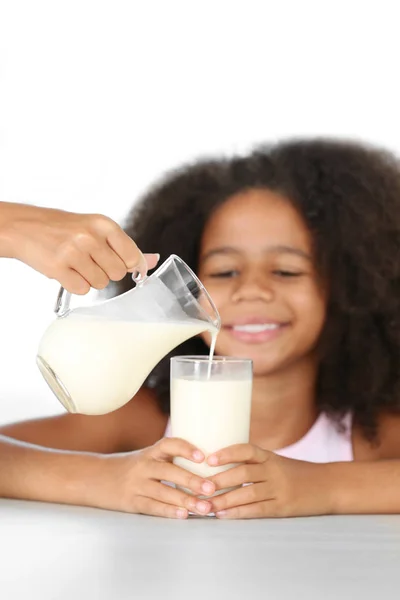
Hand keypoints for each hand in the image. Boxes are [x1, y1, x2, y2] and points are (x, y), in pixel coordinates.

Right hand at [0, 203, 158, 292]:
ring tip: (77, 264)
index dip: (129, 266)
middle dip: (106, 272)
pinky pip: (82, 289)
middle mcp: (90, 236)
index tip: (119, 264)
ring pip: (101, 284)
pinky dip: (76, 285)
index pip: (133, 256)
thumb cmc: (64, 229)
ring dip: (90, 279)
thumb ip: (125, 247)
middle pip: (118, 273)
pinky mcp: (59, 267)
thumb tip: (152, 261)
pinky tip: (67, 271)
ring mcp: (74, 252)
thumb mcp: (97, 229)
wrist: (25, 227)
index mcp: (104, 224)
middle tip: (90, 261)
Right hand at [98, 438, 215, 518]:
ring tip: (205, 507)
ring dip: (186, 500)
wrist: (95, 478)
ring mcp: (136, 484)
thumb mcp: (147, 457)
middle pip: (169, 471)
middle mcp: (143, 466)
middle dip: (192, 480)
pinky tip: (183, 515)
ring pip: (163, 491)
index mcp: (150, 453)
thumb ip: (170, 459)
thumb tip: (206, 463)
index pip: (169, 444)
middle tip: (211, 488)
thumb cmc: (130, 468)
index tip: (203, 456)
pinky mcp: (130, 502)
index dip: (186, 448)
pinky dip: (168, 511)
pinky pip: (152, 506)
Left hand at [207, 444, 333, 518]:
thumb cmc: (296, 473)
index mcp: (270, 457)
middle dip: (218, 481)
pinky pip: (258, 510)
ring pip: (247, 494)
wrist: (328, 485)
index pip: (246, 450)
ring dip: (224, 500)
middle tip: (198, 487)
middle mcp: (274, 470)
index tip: (208, 459)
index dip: (227, 453)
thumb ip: (253, 463)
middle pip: (243, 474)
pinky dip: (239, 513)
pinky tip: (224, 515)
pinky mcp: (283, 508)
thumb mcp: (276, 462)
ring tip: (205, 505)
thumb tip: (218, 466)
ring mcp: (279, 490)